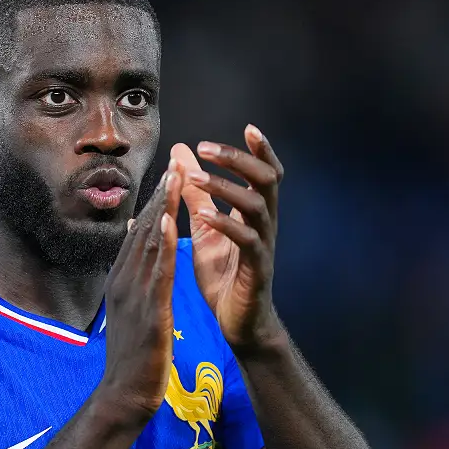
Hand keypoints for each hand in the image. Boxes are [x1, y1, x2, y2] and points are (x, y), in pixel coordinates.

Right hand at [98, 159, 183, 419]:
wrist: (125, 394)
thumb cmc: (133, 358)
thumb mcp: (132, 314)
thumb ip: (134, 286)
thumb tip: (138, 263)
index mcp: (121, 283)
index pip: (138, 237)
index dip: (153, 207)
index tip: (167, 180)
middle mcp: (124, 283)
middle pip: (143, 232)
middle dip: (160, 198)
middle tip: (175, 165)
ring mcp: (133, 295)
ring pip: (149, 244)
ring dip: (162, 210)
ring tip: (175, 179)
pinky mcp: (147, 310)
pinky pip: (155, 271)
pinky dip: (160, 244)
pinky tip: (166, 221)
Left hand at [170, 125, 284, 352]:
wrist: (237, 321)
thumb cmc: (224, 274)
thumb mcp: (205, 227)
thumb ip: (195, 193)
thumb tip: (181, 154)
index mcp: (254, 212)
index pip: (266, 172)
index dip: (262, 150)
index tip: (249, 126)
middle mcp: (265, 223)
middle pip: (266, 179)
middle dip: (238, 159)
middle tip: (206, 147)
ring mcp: (264, 244)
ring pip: (255, 205)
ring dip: (224, 188)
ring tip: (193, 179)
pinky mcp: (257, 268)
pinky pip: (247, 240)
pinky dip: (226, 225)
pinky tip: (203, 217)